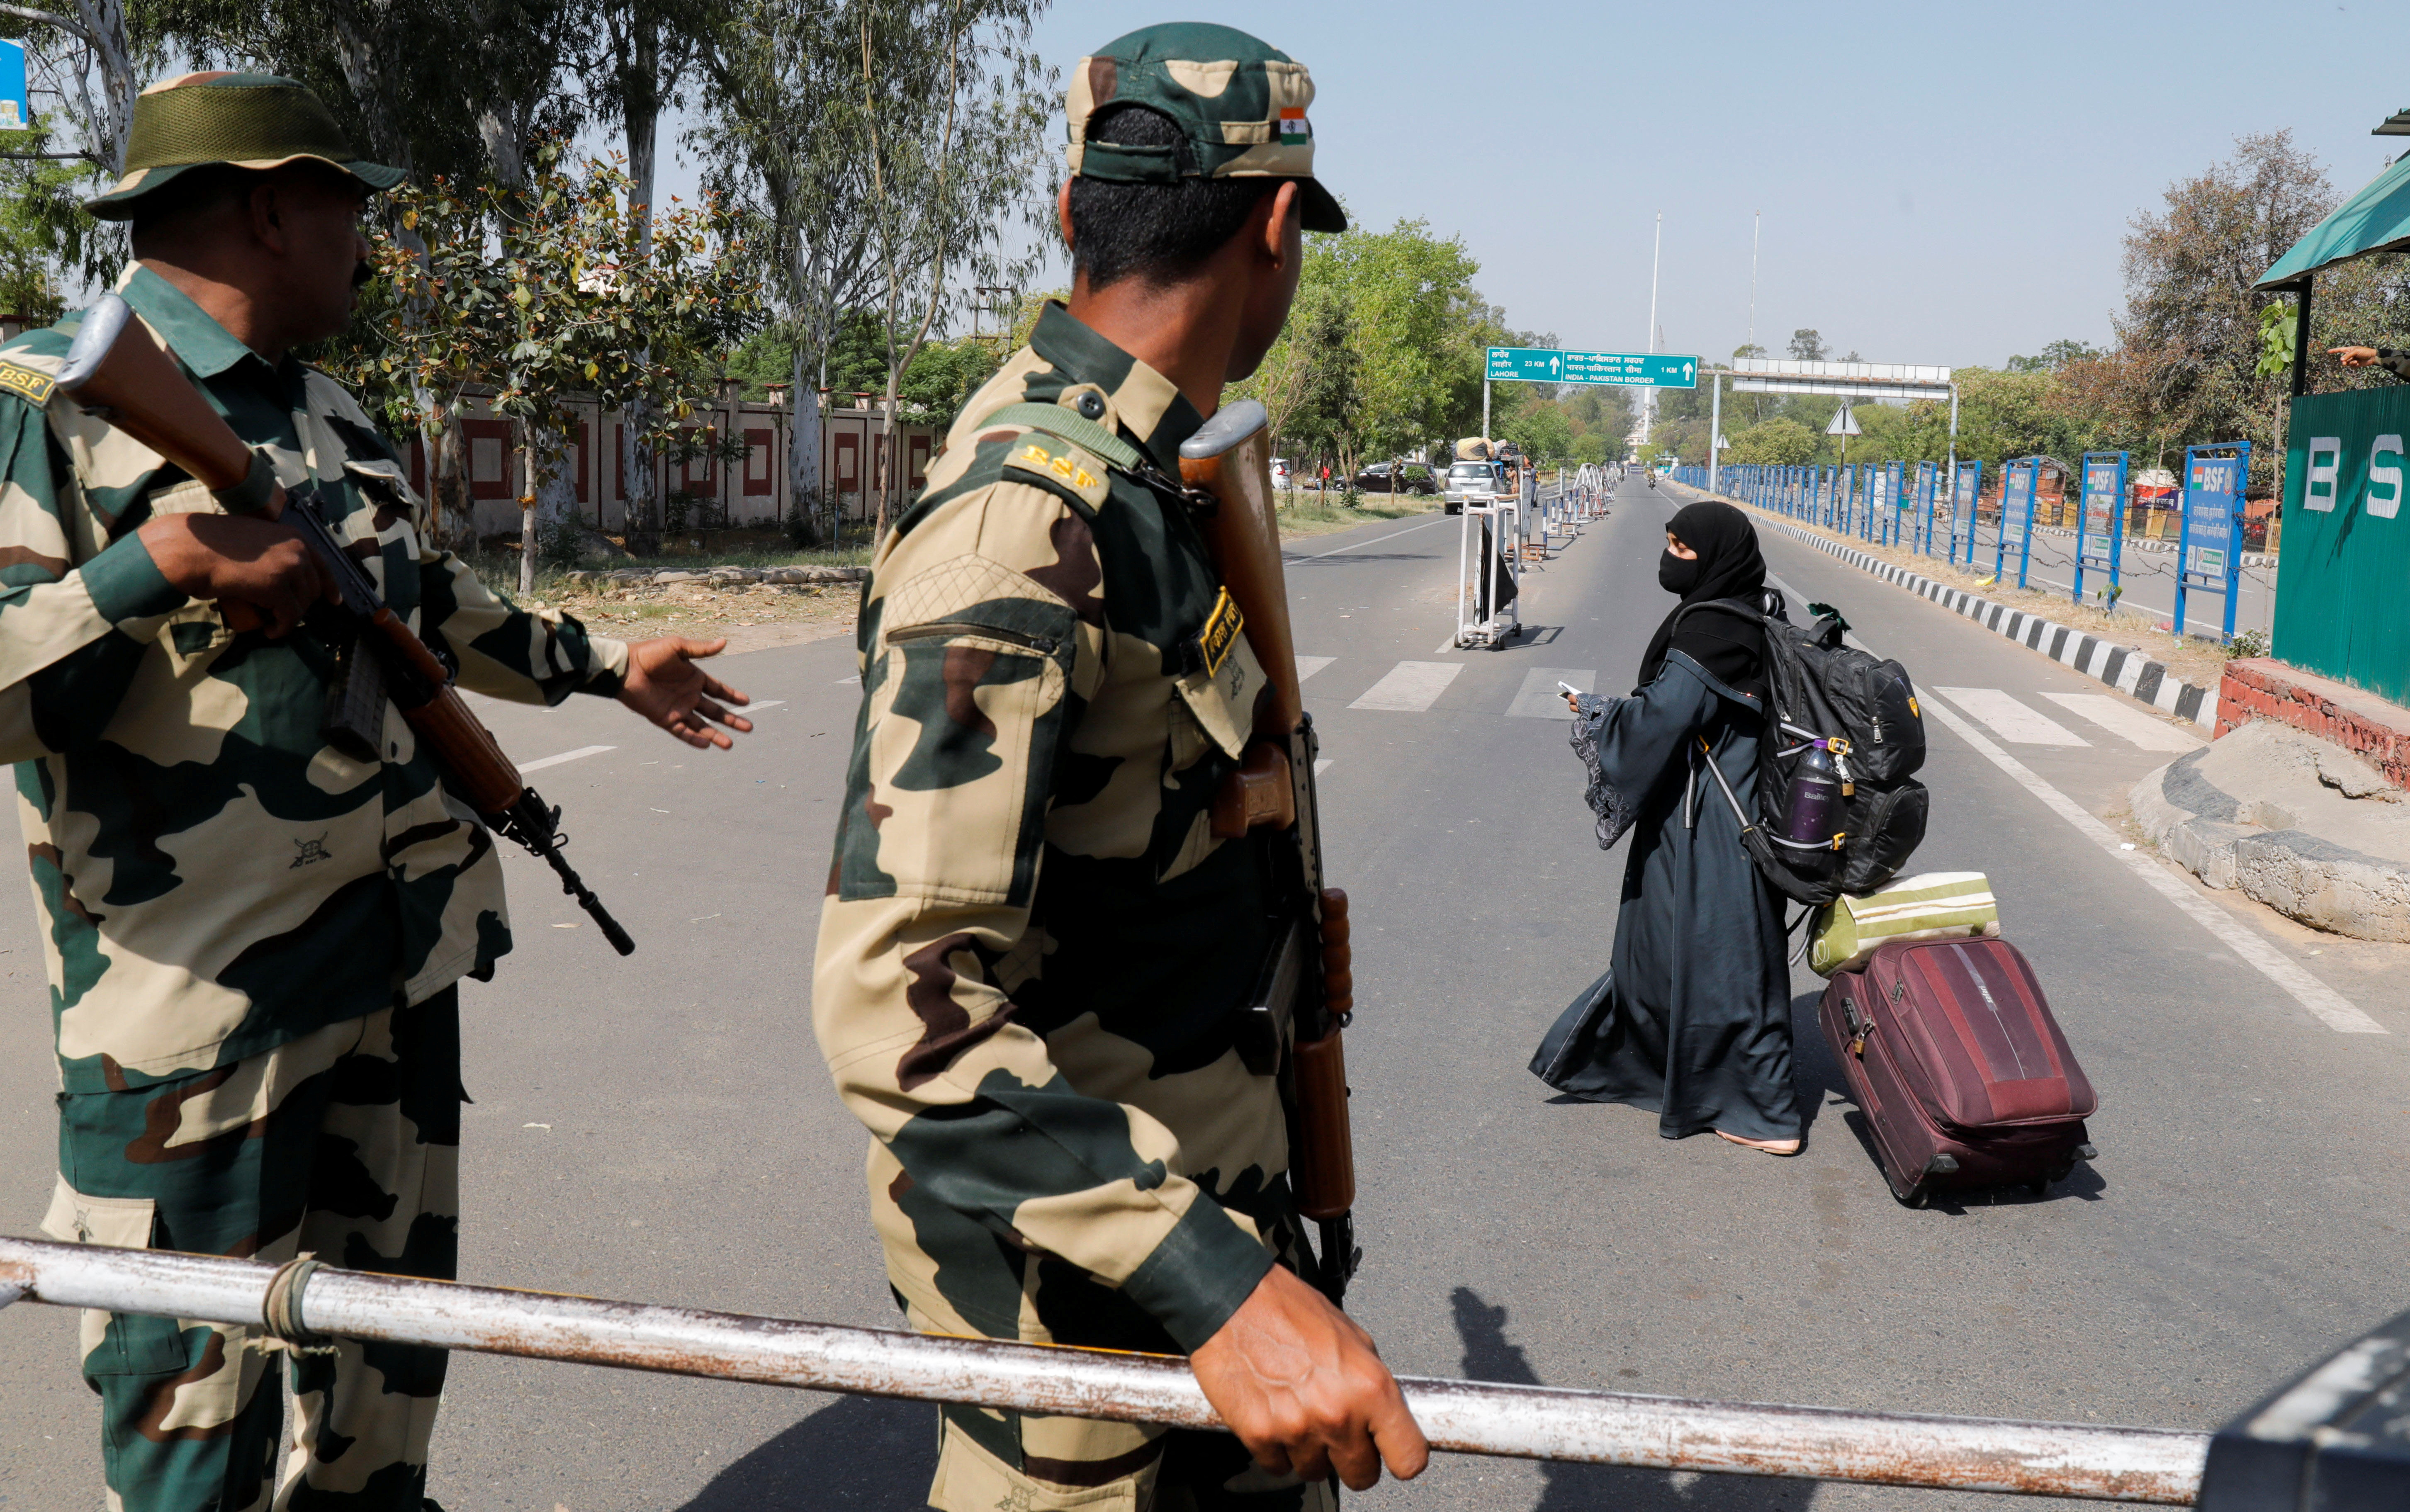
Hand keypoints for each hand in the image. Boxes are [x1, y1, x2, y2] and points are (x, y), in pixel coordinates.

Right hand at [137, 512, 334, 637]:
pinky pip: (289, 617)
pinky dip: (281, 629)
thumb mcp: (254, 539)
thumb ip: (273, 551)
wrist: (192, 550)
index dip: (330, 586)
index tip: (334, 600)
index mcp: (293, 536)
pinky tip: (270, 632)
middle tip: (283, 614)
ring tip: (272, 621)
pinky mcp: (277, 588)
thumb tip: (281, 571)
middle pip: (312, 588)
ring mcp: (289, 568)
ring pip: (302, 604)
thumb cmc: (213, 545)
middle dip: (300, 604)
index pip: (322, 565)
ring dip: (289, 617)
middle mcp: (297, 550)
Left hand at [617, 636, 752, 748]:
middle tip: (748, 728)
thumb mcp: (678, 647)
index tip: (747, 702)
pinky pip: (682, 732)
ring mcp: (678, 709)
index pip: (718, 690)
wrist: (626, 668)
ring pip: (701, 726)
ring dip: (716, 735)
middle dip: (731, 720)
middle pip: (715, 711)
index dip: (732, 696)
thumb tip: (724, 642)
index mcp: (694, 678)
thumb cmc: (649, 653)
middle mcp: (689, 695)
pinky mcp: (665, 719)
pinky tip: (706, 744)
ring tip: (729, 744)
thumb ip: (701, 649)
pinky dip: (694, 739)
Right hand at [1189, 1264, 1427, 1491]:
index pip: (1408, 1458)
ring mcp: (1298, 1429)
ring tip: (1300, 1413)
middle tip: (1339, 1431)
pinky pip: (1279, 1467)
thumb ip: (1372, 1382)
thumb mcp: (1352, 1337)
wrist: (1233, 1302)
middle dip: (1354, 1458)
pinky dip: (1278, 1449)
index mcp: (1370, 1387)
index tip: (1393, 1453)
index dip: (1402, 1459)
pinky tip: (1275, 1417)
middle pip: (1363, 1476)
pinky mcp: (1260, 1436)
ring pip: (1317, 1472)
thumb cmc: (1289, 1310)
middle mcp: (1337, 1414)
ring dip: (1312, 1452)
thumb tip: (1385, 1415)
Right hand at [2331, 346, 2380, 367]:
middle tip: (2344, 363)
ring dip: (2350, 363)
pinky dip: (2353, 365)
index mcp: (2349, 350)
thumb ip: (2347, 355)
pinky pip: (2350, 366)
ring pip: (2346, 363)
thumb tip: (2341, 360)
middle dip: (2343, 361)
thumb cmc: (2365, 351)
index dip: (2334, 351)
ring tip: (2355, 362)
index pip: (2339, 350)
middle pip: (2342, 359)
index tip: (2328, 351)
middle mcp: (2349, 355)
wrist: (2372, 357)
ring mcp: (2352, 360)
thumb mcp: (2355, 351)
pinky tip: (2358, 363)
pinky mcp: (2355, 364)